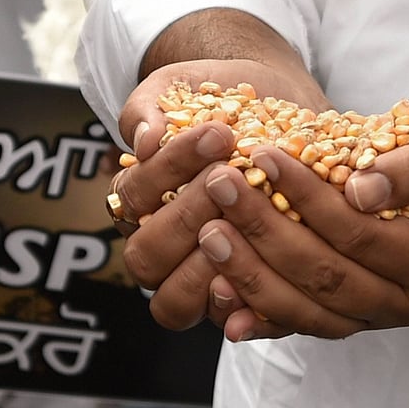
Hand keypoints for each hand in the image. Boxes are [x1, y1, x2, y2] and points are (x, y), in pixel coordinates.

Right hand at [108, 59, 330, 328]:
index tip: (216, 133)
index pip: (134, 200)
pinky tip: (274, 272)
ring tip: (252, 217)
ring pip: (176, 301)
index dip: (168, 171)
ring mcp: (199, 276)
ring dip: (211, 262)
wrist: (275, 104)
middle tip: (230, 176)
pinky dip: (246, 309)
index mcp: (138, 202)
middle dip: (187, 216)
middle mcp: (162, 246)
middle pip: (147, 257)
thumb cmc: (218, 97)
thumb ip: (149, 108)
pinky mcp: (242, 293)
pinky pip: (232, 321)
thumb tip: (143, 142)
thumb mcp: (178, 87)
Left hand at [197, 96, 408, 340]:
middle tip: (219, 186)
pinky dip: (257, 314)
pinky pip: (296, 324)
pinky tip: (218, 297)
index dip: (306, 197)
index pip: (358, 234)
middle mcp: (407, 302)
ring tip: (208, 231)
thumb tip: (360, 192)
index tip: (263, 155)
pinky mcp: (346, 320)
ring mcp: (374, 318)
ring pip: (304, 309)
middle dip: (265, 231)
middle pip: (324, 276)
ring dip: (250, 274)